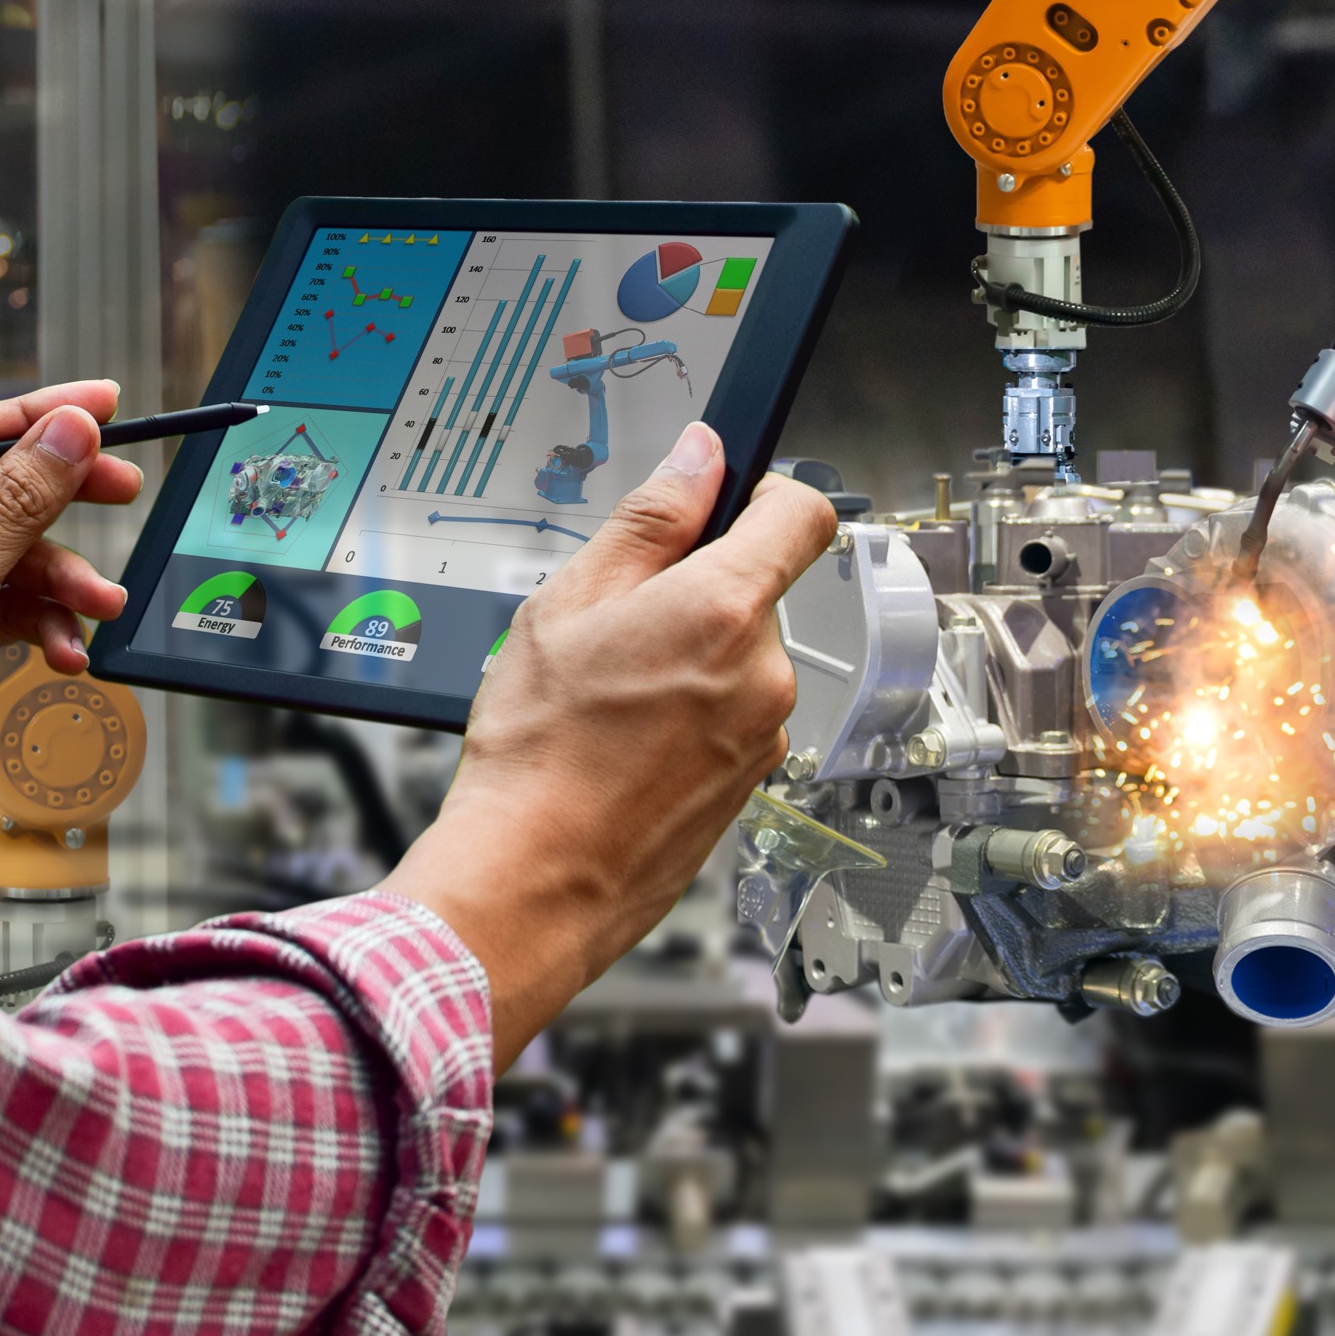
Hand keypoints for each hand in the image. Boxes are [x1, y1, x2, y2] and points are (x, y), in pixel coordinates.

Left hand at [0, 383, 143, 871]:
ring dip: (57, 580)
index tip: (103, 403)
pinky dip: (38, 621)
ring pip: (5, 551)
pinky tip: (64, 650)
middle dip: (59, 503)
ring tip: (99, 606)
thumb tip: (67, 431)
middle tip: (125, 488)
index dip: (35, 417)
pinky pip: (1, 602)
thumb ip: (16, 504)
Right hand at [382, 423, 835, 1059]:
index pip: (802, 515)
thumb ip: (649, 521)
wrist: (532, 877)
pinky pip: (731, 718)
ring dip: (690, 661)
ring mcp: (765, 733)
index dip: (764, 495)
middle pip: (756, 593)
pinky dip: (690, 716)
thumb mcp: (569, 603)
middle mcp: (764, 672)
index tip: (724, 502)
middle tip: (616, 627)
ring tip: (610, 697)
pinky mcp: (751, 781)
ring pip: (739, 660)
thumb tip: (699, 459)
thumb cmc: (539, 751)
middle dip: (695, 594)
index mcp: (724, 609)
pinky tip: (626, 742)